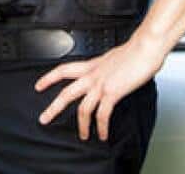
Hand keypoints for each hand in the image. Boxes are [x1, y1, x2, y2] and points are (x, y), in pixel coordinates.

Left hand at [34, 33, 165, 141]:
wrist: (145, 48)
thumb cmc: (134, 51)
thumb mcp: (112, 57)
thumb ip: (105, 67)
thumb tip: (106, 71)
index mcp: (91, 65)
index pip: (63, 70)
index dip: (49, 78)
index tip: (39, 85)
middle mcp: (92, 75)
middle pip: (66, 93)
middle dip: (53, 108)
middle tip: (44, 118)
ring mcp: (101, 85)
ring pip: (82, 108)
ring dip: (82, 126)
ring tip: (83, 136)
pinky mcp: (112, 92)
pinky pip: (102, 115)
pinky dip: (101, 127)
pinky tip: (103, 134)